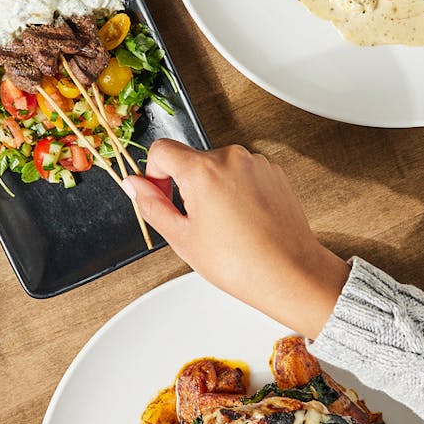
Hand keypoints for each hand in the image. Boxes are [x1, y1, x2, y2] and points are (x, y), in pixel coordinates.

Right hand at [122, 141, 350, 338]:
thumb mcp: (182, 238)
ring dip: (213, 189)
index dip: (154, 174)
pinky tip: (244, 222)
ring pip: (219, 168)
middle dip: (186, 187)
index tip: (161, 195)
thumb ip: (151, 205)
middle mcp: (231, 157)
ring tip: (225, 227)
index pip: (161, 150)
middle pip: (192, 160)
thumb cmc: (240, 263)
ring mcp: (256, 163)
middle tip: (196, 224)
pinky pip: (243, 174)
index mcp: (203, 170)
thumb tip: (134, 185)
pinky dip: (237, 191)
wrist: (290, 273)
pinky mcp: (274, 173)